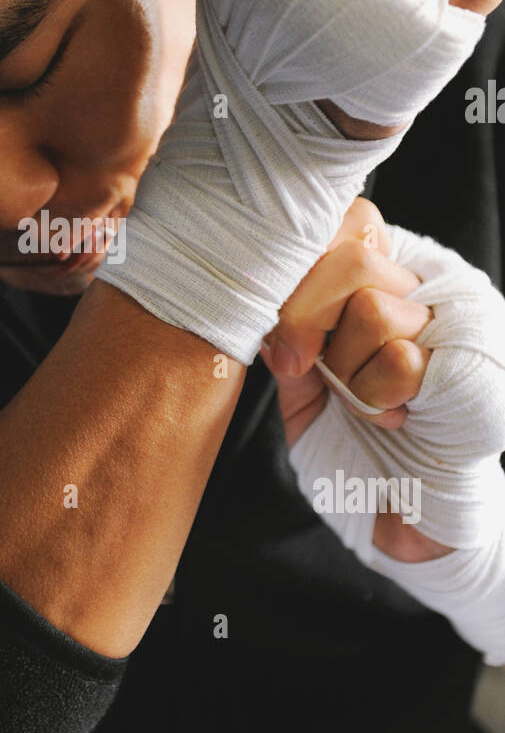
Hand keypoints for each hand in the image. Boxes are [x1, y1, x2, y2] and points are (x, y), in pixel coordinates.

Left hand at [260, 197, 453, 560]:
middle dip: (307, 319)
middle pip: (348, 254)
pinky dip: (380, 398)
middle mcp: (420, 284)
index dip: (298, 269)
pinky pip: (402, 357)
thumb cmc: (348, 445)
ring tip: (367, 401)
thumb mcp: (300, 381)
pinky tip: (397, 416)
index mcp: (376, 277)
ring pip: (373, 307)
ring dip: (350, 370)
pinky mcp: (473, 360)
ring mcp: (453, 317)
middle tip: (308, 367)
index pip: (342, 220)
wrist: (401, 512)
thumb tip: (260, 292)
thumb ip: (285, 331)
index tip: (281, 329)